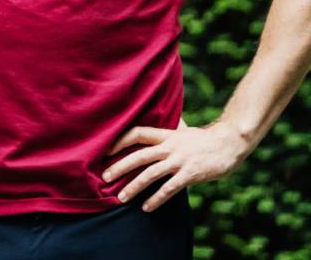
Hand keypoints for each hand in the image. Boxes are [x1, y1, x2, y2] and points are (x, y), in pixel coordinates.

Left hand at [104, 121, 250, 210]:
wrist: (230, 143)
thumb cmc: (206, 139)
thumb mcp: (183, 131)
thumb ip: (168, 133)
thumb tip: (157, 129)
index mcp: (166, 135)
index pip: (137, 133)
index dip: (120, 140)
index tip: (106, 150)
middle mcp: (170, 147)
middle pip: (139, 156)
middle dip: (120, 167)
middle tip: (105, 178)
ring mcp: (180, 161)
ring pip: (151, 174)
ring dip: (134, 187)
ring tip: (121, 198)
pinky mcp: (190, 174)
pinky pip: (169, 188)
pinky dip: (156, 199)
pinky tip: (146, 208)